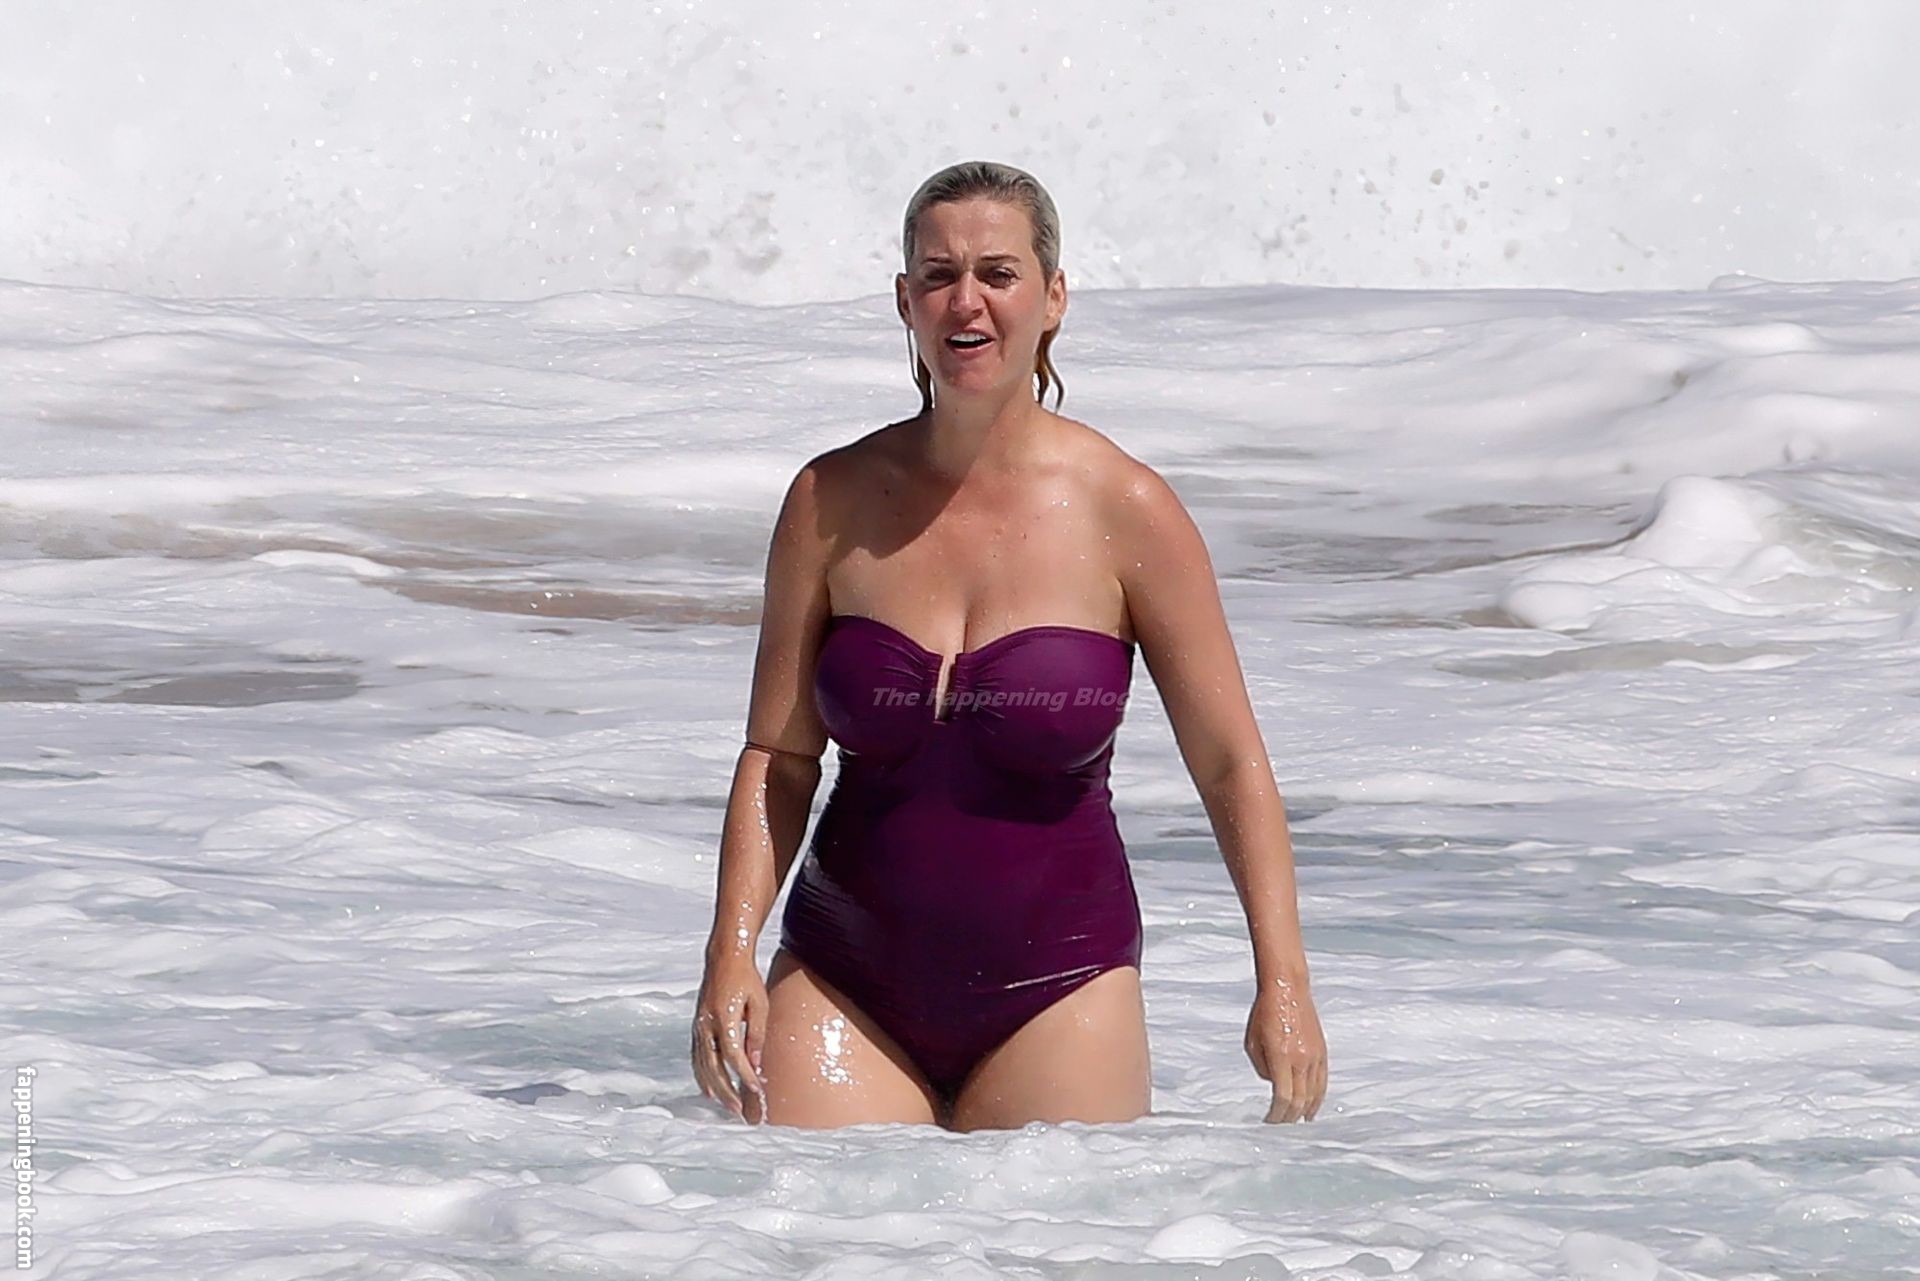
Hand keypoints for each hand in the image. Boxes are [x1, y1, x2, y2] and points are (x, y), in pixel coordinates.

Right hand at [690, 952, 768, 1123]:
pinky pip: (697, 1057)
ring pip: (702, 1065)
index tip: (756, 1088)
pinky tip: (709, 1090)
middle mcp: (706, 1024)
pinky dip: (702, 1075)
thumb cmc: (746, 979)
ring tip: (726, 1105)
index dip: (744, 1074)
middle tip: (738, 1109)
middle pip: (714, 1066)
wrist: (724, 958)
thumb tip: (756, 1063)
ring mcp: (698, 1026)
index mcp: (724, 1017)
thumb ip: (757, 1034)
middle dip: (727, 1090)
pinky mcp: (696, 1027)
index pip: (733, 1055)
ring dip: (714, 1088)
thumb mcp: (759, 1004)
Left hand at [1245, 974, 1325, 1122]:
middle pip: (1299, 1100)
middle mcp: (1301, 1059)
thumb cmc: (1265, 1012)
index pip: (1283, 1097)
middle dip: (1289, 1117)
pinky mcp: (1322, 1052)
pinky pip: (1322, 1082)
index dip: (1276, 1114)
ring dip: (1305, 1111)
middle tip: (1280, 1123)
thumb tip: (1273, 1083)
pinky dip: (1317, 1097)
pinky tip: (1312, 1106)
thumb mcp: (1252, 1042)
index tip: (1268, 1120)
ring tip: (1297, 1120)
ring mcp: (1315, 1056)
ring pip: (1314, 1094)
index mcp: (1281, 1057)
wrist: (1287, 989)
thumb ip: (1262, 1068)